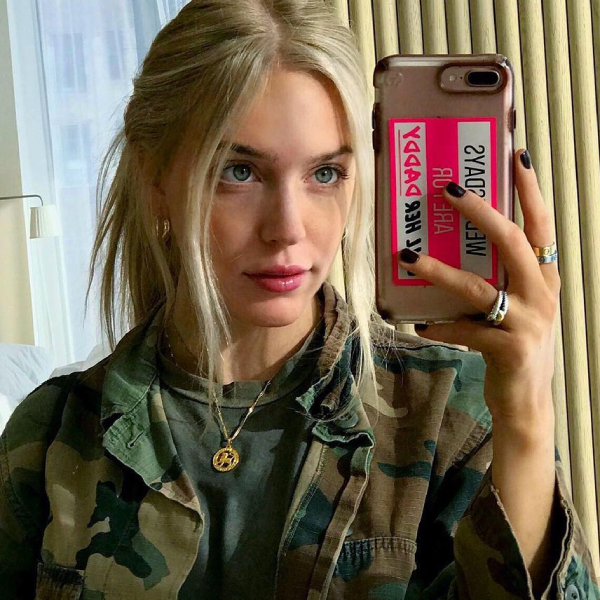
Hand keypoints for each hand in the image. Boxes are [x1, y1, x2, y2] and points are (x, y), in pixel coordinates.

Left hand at [398, 149, 560, 424]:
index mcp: (543, 278)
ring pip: (478, 286)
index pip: (541, 224)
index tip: (517, 153)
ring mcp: (529, 321)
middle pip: (513, 241)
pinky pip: (464, 330)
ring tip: (408, 255)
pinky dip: (439, 326)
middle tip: (448, 189)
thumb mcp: (515, 307)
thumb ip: (496, 280)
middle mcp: (542, 293)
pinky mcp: (509, 349)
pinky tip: (419, 325)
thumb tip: (449, 251)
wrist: (526, 402)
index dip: (531, 190)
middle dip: (480, 211)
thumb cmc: (513, 346)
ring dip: (439, 269)